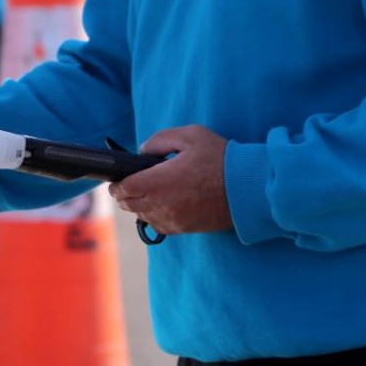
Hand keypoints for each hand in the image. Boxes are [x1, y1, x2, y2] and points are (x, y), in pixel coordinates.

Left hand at [108, 125, 231, 234]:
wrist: (248, 190)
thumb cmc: (221, 159)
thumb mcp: (190, 135)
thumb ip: (160, 140)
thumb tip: (143, 151)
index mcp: (159, 181)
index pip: (124, 188)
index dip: (117, 184)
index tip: (117, 179)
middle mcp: (162, 204)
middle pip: (129, 204)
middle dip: (123, 195)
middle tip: (126, 185)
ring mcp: (173, 219)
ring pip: (142, 216)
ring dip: (138, 206)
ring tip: (143, 194)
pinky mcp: (184, 229)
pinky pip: (158, 226)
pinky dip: (153, 217)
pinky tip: (159, 206)